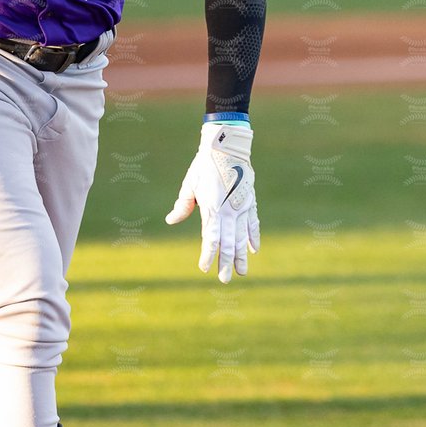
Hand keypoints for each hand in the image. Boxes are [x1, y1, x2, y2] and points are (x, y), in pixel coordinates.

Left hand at [165, 122, 259, 282]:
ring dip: (242, 256)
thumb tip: (171, 220)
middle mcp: (229, 210)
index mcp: (212, 207)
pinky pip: (253, 223)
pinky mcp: (250, 200)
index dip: (208, 255)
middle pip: (229, 243)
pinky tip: (254, 249)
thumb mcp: (189, 184)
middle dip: (226, 263)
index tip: (205, 268)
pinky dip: (254, 236)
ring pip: (242, 237)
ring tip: (242, 272)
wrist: (226, 146)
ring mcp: (242, 206)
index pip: (211, 238)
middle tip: (225, 280)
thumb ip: (183, 205)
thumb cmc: (204, 165)